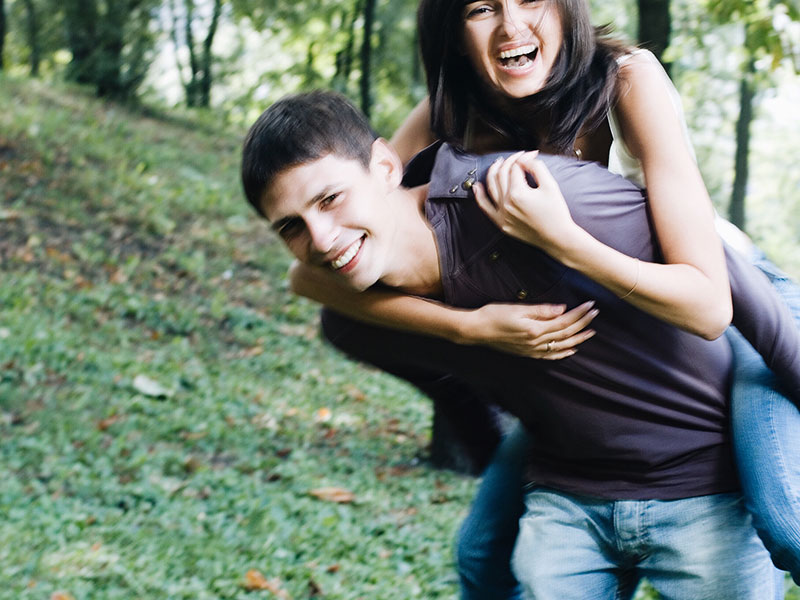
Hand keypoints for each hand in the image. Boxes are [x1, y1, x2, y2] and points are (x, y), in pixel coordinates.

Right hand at [459, 301, 597, 359]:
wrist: (476, 330)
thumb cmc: (494, 315)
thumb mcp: (518, 308)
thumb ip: (541, 310)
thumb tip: (562, 309)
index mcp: (535, 329)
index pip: (564, 321)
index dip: (579, 313)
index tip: (590, 305)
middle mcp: (536, 342)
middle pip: (566, 333)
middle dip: (583, 323)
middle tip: (595, 313)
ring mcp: (532, 350)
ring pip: (561, 346)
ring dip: (578, 339)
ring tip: (591, 332)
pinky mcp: (527, 353)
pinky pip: (550, 356)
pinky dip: (563, 353)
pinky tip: (572, 350)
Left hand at [473, 151, 577, 253]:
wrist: (557, 237)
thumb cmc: (556, 213)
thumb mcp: (550, 185)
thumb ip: (537, 168)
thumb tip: (525, 159)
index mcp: (518, 193)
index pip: (515, 168)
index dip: (523, 158)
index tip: (531, 155)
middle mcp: (506, 203)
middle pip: (502, 174)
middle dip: (509, 161)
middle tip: (517, 157)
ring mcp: (502, 214)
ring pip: (491, 187)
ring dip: (493, 172)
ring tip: (497, 164)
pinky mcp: (501, 223)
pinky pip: (485, 207)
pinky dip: (479, 196)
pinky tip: (477, 186)